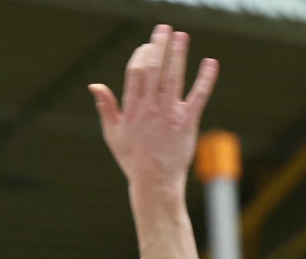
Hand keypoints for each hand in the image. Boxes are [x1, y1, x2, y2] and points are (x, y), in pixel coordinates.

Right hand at [89, 25, 218, 191]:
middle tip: (164, 29)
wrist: (155, 182)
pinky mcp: (188, 122)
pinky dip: (205, 78)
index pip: (136, 72)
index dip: (142, 55)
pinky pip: (198, 95)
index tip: (148, 45)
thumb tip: (94, 85)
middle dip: (160, 46)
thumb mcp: (113, 134)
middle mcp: (150, 108)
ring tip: (181, 36)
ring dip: (179, 54)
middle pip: (155, 69)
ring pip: (174, 77)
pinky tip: (211, 63)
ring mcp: (170, 114)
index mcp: (132, 108)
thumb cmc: (133, 159)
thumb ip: (106, 107)